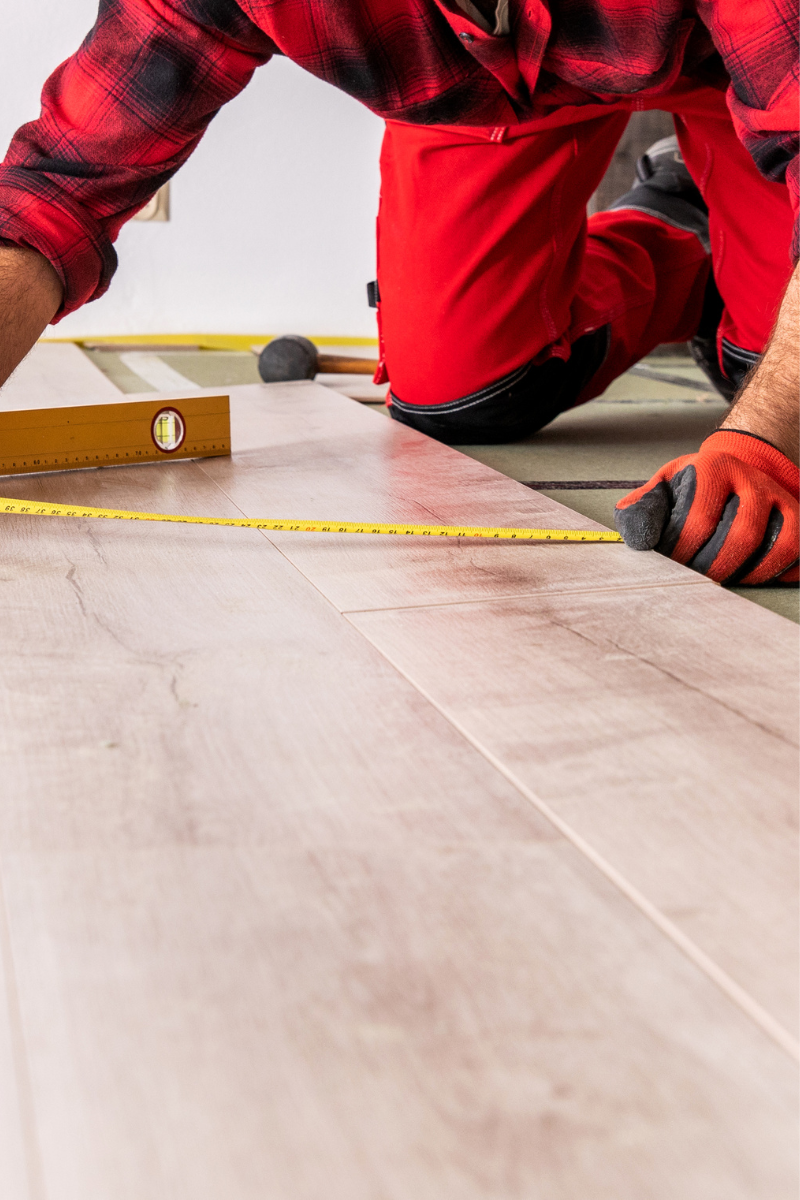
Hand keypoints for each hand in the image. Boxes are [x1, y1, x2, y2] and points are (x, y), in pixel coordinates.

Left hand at [615, 430, 798, 583]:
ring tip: (721, 583)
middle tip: (694, 581)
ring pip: (776, 545)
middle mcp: (752, 480)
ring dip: (747, 574)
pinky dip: (776, 572)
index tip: (669, 565)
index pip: (700, 517)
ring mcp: (779, 499)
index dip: (683, 550)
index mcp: (714, 468)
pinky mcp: (797, 518)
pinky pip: (796, 552)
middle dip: (713, 568)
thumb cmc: (693, 487)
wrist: (738, 467)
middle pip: (741, 535)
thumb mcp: (663, 486)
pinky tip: (750, 578)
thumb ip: (644, 508)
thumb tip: (639, 539)